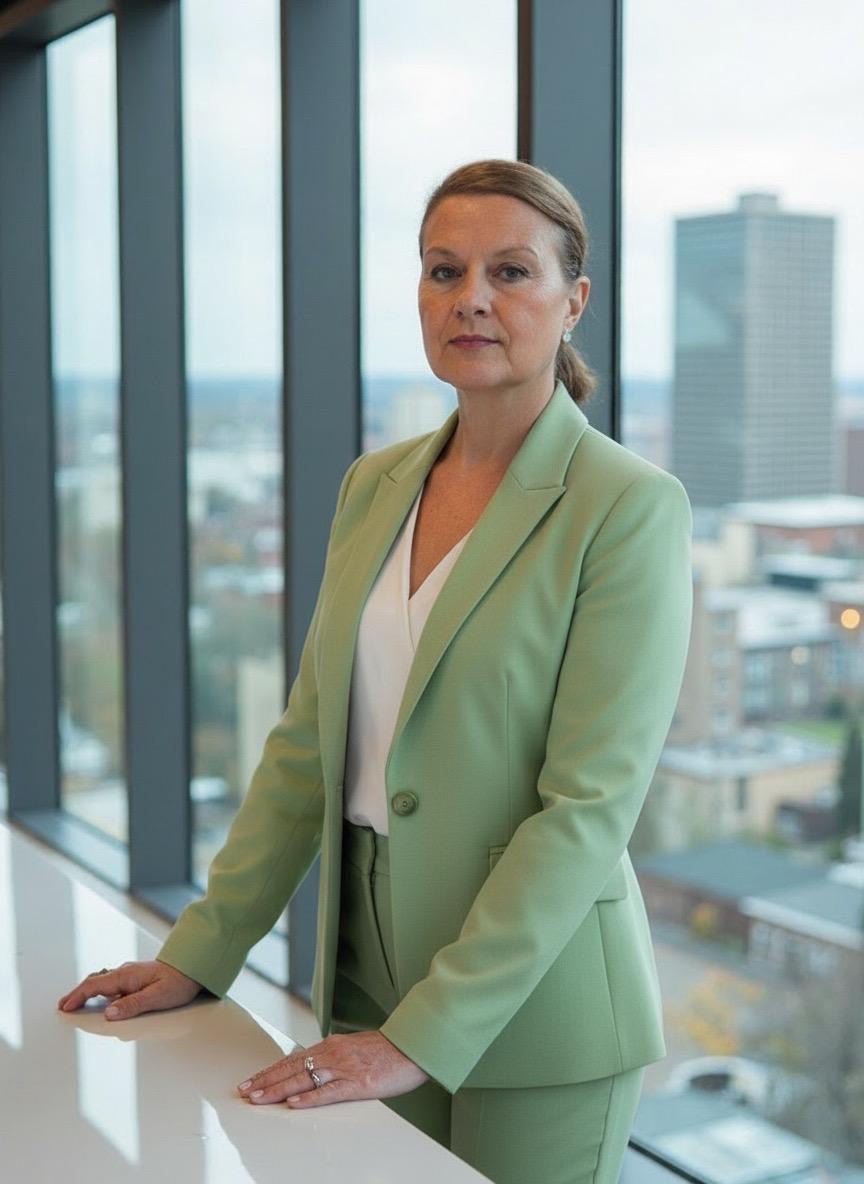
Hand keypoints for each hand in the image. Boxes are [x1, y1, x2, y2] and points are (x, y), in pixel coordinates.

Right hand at [57, 959, 201, 1019]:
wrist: (194, 968)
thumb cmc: (178, 982)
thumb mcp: (157, 997)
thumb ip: (132, 1005)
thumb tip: (110, 1013)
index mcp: (127, 976)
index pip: (94, 985)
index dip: (77, 996)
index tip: (65, 1006)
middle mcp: (126, 972)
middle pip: (95, 982)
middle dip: (78, 993)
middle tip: (64, 1005)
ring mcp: (131, 975)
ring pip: (103, 982)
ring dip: (88, 992)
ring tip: (77, 1003)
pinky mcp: (137, 978)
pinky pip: (113, 984)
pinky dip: (101, 991)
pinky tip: (101, 1000)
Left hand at [237, 1031, 428, 1108]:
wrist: (411, 1046)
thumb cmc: (385, 1051)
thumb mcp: (352, 1048)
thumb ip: (331, 1056)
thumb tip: (310, 1065)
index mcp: (331, 1045)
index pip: (292, 1060)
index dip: (270, 1071)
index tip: (251, 1081)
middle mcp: (332, 1054)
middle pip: (291, 1069)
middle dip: (265, 1081)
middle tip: (244, 1091)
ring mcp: (344, 1069)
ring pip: (303, 1080)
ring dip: (278, 1090)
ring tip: (258, 1098)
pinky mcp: (358, 1084)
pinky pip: (329, 1092)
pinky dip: (310, 1098)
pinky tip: (294, 1104)